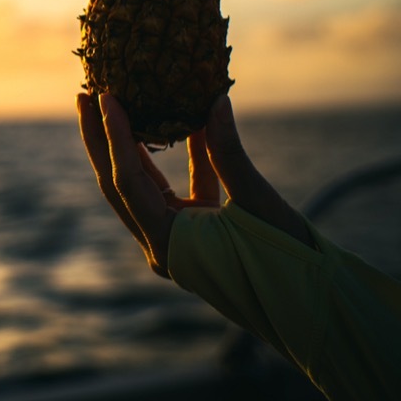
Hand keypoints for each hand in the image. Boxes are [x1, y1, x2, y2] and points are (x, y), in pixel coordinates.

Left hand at [78, 92, 314, 278]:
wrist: (314, 306)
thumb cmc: (288, 262)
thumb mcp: (258, 203)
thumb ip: (230, 152)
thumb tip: (215, 100)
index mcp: (168, 243)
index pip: (128, 181)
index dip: (115, 136)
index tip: (104, 97)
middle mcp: (161, 243)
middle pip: (119, 183)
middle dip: (101, 138)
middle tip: (86, 94)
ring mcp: (175, 239)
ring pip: (143, 185)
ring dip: (131, 145)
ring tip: (114, 102)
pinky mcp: (194, 233)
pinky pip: (177, 191)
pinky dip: (183, 160)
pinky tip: (187, 123)